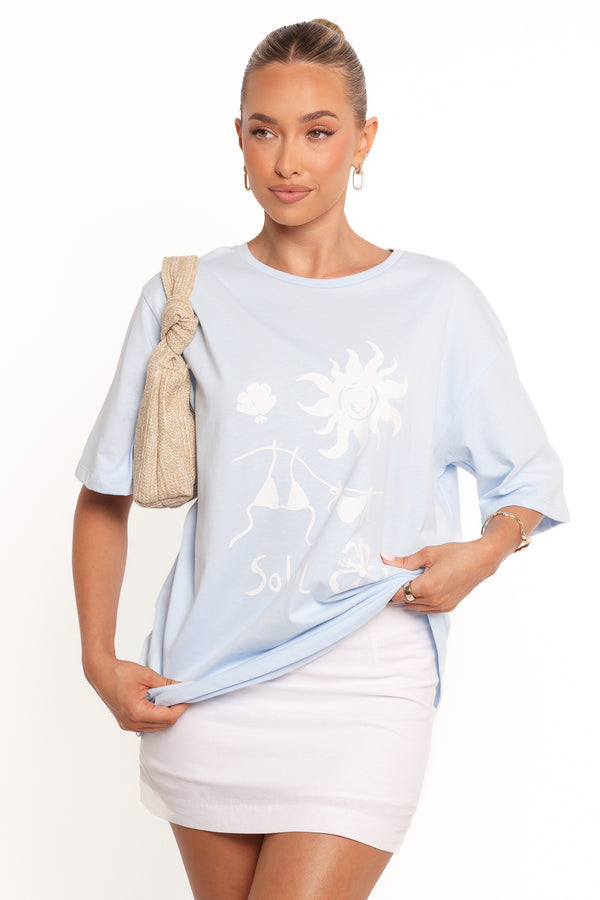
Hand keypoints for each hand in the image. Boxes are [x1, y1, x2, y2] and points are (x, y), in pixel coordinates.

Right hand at [84, 656, 188, 732]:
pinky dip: (156, 717)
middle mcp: (132, 723)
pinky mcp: (126, 724)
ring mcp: (128, 725)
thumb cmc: (120, 672)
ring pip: (156, 727)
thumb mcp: (147, 675)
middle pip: (164, 724)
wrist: (100, 673)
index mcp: (137, 712)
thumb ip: (166, 684)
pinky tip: (157, 704)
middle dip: (175, 712)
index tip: (187, 697)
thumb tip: (184, 687)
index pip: (168, 717)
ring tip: (169, 699)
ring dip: (166, 716)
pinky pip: (147, 726)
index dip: (181, 708)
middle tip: (180, 697)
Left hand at [381, 539, 499, 613]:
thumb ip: (404, 561)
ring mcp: (442, 606)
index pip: (399, 594)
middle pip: (405, 601)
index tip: (387, 580)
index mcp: (427, 586)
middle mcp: (434, 600)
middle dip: (401, 590)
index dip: (390, 588)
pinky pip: (427, 609)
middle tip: (403, 577)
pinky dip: (422, 601)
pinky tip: (426, 587)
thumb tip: (384, 559)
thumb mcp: (428, 553)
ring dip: (412, 597)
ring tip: (417, 580)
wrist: (481, 560)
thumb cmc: (456, 553)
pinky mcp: (448, 608)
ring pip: (415, 607)